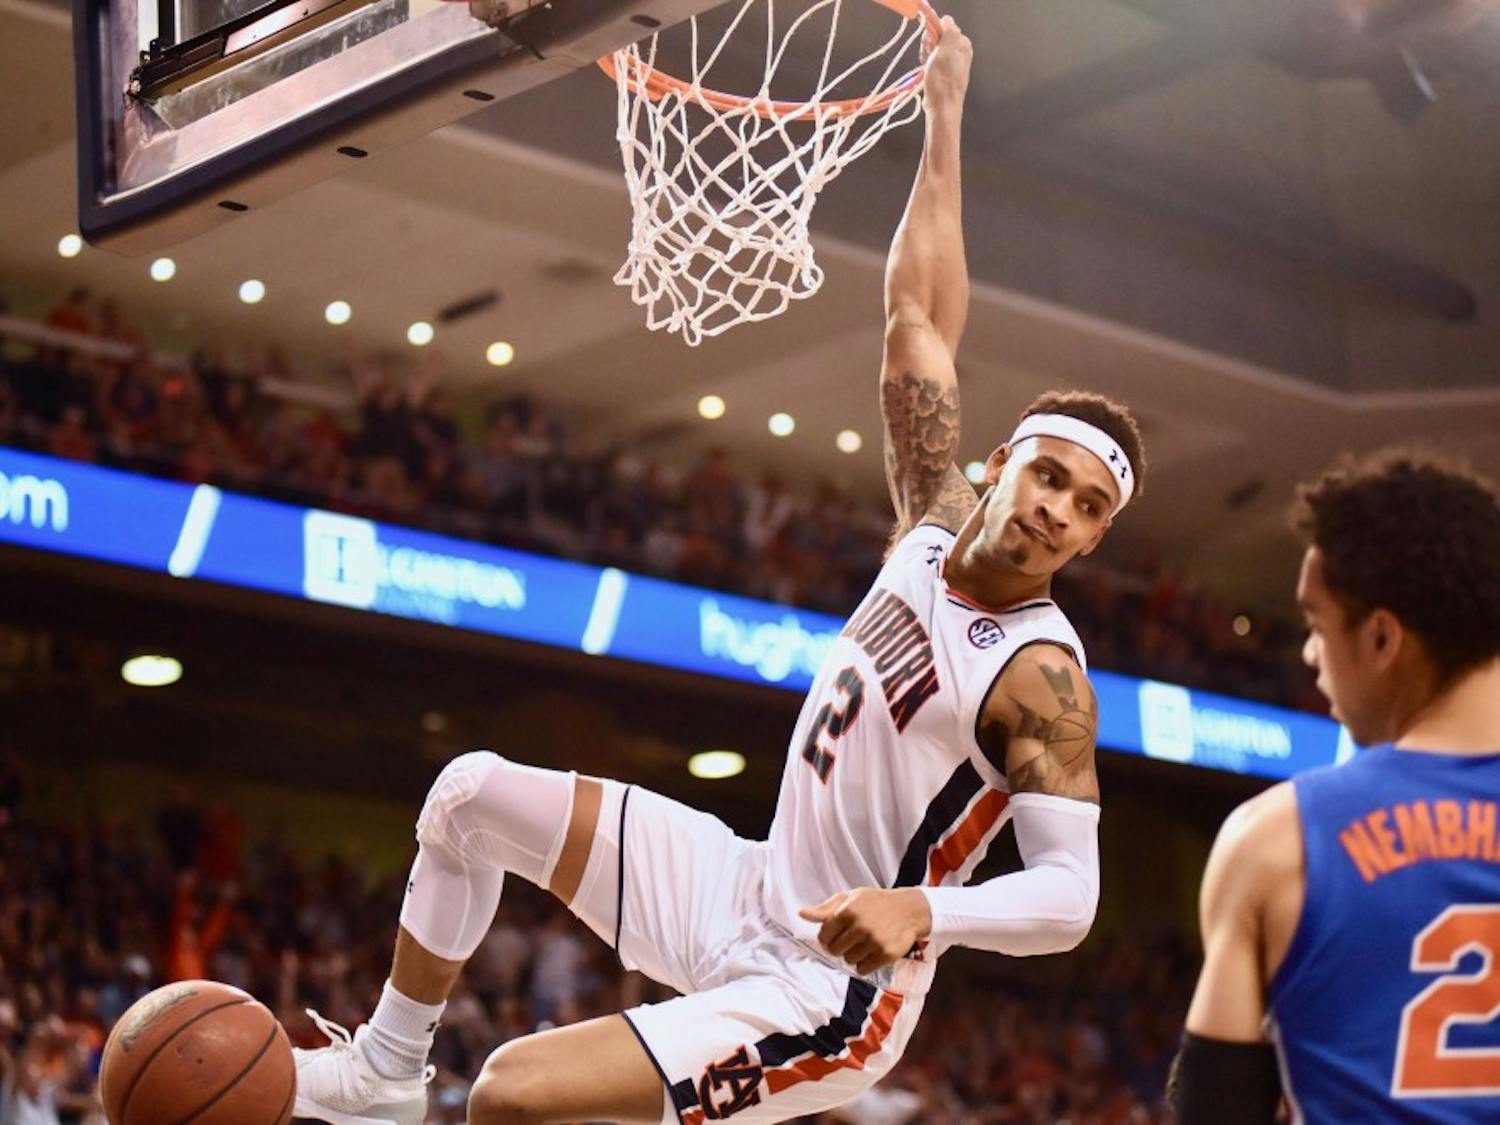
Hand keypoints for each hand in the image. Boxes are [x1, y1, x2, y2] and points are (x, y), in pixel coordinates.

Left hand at [799, 887, 932, 975]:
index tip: (835, 935)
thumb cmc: (875, 903)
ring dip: (853, 955)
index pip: (824, 935)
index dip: (827, 937)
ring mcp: (874, 941)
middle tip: (851, 939)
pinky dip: (864, 964)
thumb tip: (801, 913)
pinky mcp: (885, 954)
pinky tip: (871, 952)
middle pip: (834, 950)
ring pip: (848, 960)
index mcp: (848, 910)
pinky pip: (862, 969)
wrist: (909, 910)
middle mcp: (860, 926)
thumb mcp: (850, 898)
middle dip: (839, 947)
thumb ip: (825, 909)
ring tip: (864, 943)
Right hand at [923, 16, 972, 106]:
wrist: (942, 107)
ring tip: (927, 69)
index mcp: (962, 43)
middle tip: (928, 59)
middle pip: (937, 38)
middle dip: (928, 46)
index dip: (932, 33)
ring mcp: (952, 63)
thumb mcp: (946, 49)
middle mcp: (959, 52)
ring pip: (933, 50)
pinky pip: (932, 62)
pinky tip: (927, 74)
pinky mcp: (944, 73)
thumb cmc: (943, 81)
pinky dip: (926, 66)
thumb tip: (946, 20)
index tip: (929, 46)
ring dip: (926, 57)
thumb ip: (949, 30)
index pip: (943, 25)